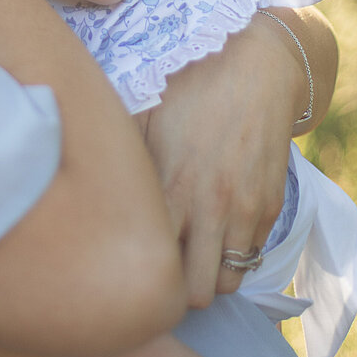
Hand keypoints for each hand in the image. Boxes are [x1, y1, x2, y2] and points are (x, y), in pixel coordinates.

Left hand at [142, 15, 305, 307]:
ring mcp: (246, 211)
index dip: (139, 271)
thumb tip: (85, 191)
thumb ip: (123, 163)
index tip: (128, 262)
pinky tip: (217, 233)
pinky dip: (235, 254)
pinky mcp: (272, 206)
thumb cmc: (189, 84)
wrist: (257, 62)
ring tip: (191, 256)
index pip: (152, 264)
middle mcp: (211, 209)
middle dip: (176, 292)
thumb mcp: (146, 118)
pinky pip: (253, 255)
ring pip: (228, 283)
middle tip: (161, 271)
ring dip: (209, 277)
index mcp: (171, 188)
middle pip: (194, 294)